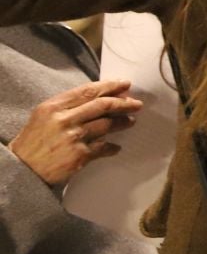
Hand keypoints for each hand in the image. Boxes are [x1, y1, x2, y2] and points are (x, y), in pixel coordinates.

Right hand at [6, 79, 141, 186]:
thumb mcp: (43, 116)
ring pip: (107, 125)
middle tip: (137, 104)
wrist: (22, 169)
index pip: (87, 91)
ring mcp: (73, 137)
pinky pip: (104, 148)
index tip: (125, 84)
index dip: (110, 86)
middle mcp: (64, 119)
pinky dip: (112, 148)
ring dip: (122, 122)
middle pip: (102, 105)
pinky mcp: (80, 155)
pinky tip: (116, 147)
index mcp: (53, 106)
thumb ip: (67, 106)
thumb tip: (99, 97)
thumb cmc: (33, 142)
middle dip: (124, 103)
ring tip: (130, 121)